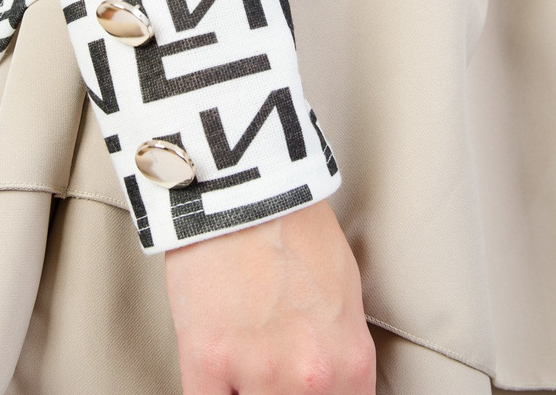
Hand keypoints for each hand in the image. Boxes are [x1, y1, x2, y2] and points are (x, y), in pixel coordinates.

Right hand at [164, 199, 375, 393]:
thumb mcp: (345, 294)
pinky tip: (215, 374)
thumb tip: (331, 384)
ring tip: (242, 363)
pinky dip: (212, 392)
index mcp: (350, 363)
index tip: (301, 390)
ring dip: (246, 389)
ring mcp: (256, 372)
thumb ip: (338, 353)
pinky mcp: (204, 360)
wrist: (246, 182)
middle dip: (281, 393)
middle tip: (270, 369)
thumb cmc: (295, 225)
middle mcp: (309, 377)